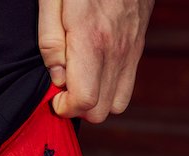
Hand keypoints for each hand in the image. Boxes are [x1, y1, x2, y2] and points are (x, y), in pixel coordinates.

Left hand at [38, 0, 153, 122]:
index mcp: (92, 41)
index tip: (54, 96)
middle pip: (101, 111)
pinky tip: (94, 69)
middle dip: (78, 107)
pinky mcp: (138, 44)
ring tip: (79, 81)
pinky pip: (128, 83)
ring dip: (96, 100)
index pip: (84, 102)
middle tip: (63, 87)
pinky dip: (110, 86)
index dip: (65, 107)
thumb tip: (57, 77)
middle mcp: (116, 51)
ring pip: (117, 103)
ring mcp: (131, 49)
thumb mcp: (52, 0)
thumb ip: (50, 41)